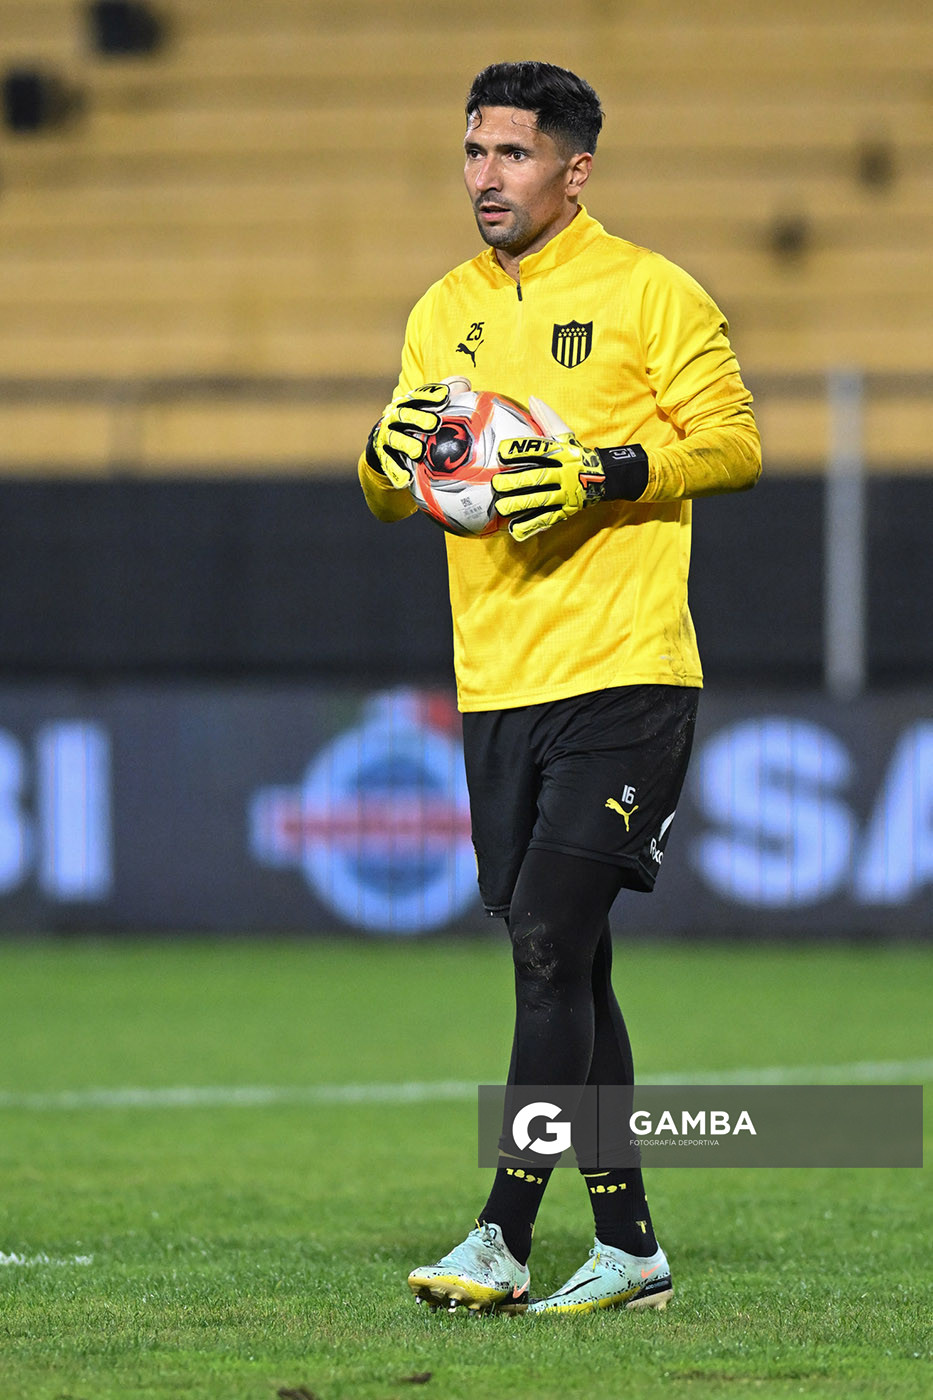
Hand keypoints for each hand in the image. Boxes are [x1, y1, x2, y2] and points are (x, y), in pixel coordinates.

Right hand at [365, 377, 470, 487]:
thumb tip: (466, 384)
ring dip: (407, 445)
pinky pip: (390, 465)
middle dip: (418, 419)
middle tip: (434, 424)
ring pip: (395, 439)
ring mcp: (388, 438)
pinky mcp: (384, 457)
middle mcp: (395, 418)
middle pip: (404, 415)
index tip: (445, 397)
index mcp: (407, 404)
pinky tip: (407, 479)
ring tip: (419, 452)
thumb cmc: (416, 424)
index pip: (418, 396)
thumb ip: (447, 394)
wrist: (385, 444)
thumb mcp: (428, 408)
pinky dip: (398, 472)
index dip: (430, 396)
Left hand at [493, 397, 648, 540]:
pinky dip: (531, 526)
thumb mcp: (566, 435)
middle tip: (496, 484)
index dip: (520, 450)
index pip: (539, 449)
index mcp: (562, 452)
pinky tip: (515, 529)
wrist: (605, 477)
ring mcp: (565, 494)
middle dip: (516, 482)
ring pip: (541, 500)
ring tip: (502, 508)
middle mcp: (564, 473)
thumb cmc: (577, 454)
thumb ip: (548, 418)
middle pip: (538, 478)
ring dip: (520, 505)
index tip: (501, 452)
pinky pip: (547, 520)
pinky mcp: (566, 511)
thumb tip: (532, 399)